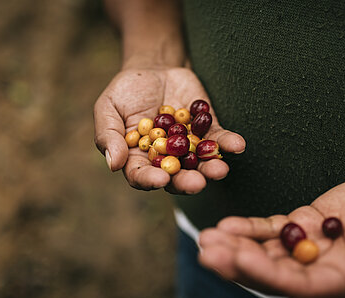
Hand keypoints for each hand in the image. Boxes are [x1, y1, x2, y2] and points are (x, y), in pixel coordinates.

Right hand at [94, 67, 245, 193]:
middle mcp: (165, 159)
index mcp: (138, 159)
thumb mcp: (107, 108)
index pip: (142, 176)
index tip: (160, 179)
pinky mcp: (207, 131)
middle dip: (188, 181)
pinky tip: (237, 145)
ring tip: (220, 169)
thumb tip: (113, 164)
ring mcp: (188, 147)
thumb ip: (108, 135)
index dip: (150, 180)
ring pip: (201, 163)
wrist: (153, 68)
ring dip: (211, 168)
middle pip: (176, 177)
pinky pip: (219, 139)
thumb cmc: (125, 91)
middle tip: (198, 183)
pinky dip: (228, 143)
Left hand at [198, 175, 344, 297]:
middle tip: (208, 251)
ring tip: (207, 238)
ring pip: (266, 252)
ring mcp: (310, 248)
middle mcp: (322, 271)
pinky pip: (272, 229)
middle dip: (239, 263)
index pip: (300, 286)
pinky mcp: (305, 224)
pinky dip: (250, 228)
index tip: (238, 259)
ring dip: (235, 246)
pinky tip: (227, 224)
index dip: (268, 273)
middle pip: (273, 272)